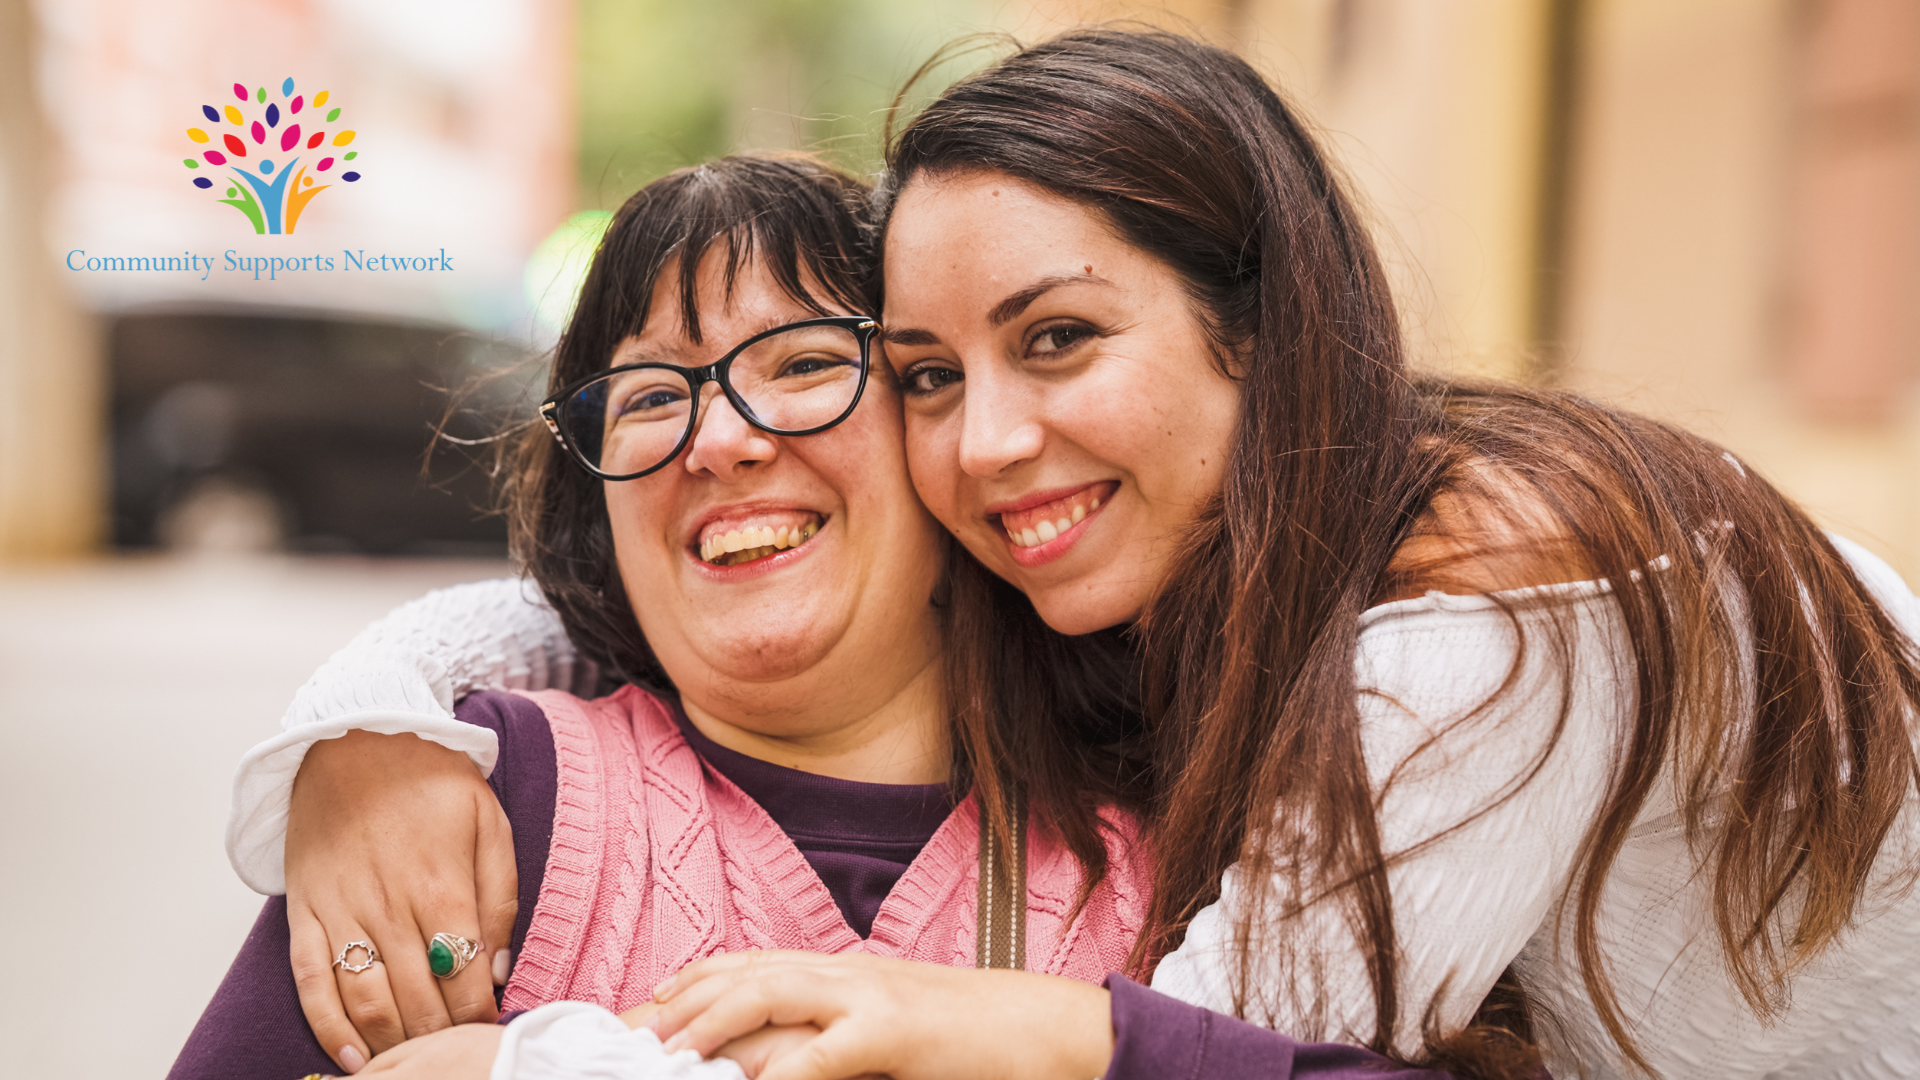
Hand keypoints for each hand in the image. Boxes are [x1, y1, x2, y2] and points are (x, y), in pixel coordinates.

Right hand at [286, 730, 518, 1072]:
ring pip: (365, 1001)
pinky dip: (329, 1025)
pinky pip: (311, 982)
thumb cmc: (429, 778)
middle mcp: (389, 907)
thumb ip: (500, 897)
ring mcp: (341, 912)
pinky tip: (352, 1053)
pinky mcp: (305, 913)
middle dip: (441, 1036)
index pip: (463, 976)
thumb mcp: (489, 821)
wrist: (354, 738)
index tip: (490, 1031)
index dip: (478, 1014)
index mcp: (440, 885)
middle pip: (417, 999)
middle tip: (457, 1052)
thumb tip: (497, 968)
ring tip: (412, 1062)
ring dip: (391, 1041)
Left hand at [651, 951, 1114, 1079]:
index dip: (688, 982)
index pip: (746, 963)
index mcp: (841, 972)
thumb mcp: (889, 1031)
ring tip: (663, 1058)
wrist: (1046, 1029)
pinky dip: (779, 1074)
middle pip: (741, 974)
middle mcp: (844, 972)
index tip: (641, 1010)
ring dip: (707, 1026)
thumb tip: (783, 1061)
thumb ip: (834, 1040)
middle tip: (627, 1038)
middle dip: (678, 1005)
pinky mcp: (893, 1032)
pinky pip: (820, 1054)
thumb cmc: (969, 1040)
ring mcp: (867, 996)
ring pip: (766, 995)